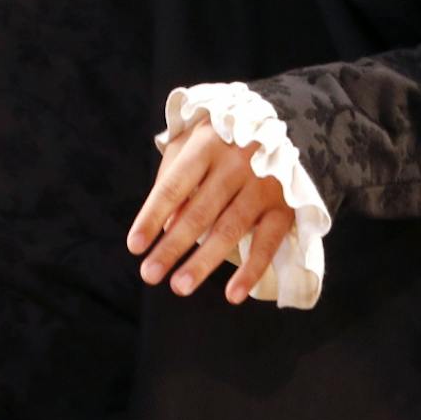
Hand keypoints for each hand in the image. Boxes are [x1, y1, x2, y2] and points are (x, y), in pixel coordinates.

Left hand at [127, 123, 292, 304]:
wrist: (285, 124)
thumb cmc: (222, 140)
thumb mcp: (192, 142)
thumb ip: (174, 177)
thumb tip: (166, 226)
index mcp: (205, 146)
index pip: (173, 187)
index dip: (152, 217)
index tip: (135, 246)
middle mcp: (235, 164)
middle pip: (198, 213)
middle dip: (172, 247)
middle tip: (149, 275)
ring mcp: (262, 186)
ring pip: (229, 231)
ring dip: (203, 263)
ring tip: (179, 286)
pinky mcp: (285, 207)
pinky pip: (267, 244)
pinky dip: (252, 271)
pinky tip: (233, 295)